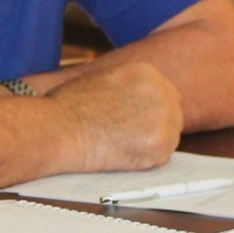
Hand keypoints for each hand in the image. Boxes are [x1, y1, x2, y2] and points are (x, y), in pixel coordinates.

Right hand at [48, 60, 182, 173]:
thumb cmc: (69, 106)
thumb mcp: (102, 78)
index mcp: (148, 71)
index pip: (164, 94)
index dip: (149, 111)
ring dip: (150, 145)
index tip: (135, 121)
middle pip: (173, 115)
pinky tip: (121, 154)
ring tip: (119, 145)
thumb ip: (126, 86)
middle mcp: (162, 91)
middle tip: (130, 138)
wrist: (59, 127)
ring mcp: (164, 118)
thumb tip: (134, 100)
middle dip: (155, 128)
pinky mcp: (161, 144)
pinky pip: (161, 158)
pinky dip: (144, 161)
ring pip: (169, 137)